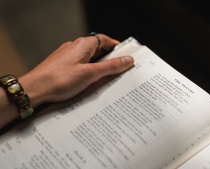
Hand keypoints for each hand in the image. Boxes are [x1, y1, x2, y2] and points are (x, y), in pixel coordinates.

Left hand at [19, 34, 133, 106]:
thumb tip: (127, 60)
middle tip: (120, 69)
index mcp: (83, 45)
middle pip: (98, 49)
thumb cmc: (59, 80)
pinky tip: (90, 82)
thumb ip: (110, 67)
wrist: (34, 89)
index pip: (105, 40)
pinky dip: (89, 71)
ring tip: (107, 78)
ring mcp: (67, 56)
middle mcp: (75, 47)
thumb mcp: (90, 74)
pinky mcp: (62, 65)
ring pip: (89, 58)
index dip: (117, 47)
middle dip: (110, 58)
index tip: (126, 55)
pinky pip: (81, 65)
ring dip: (99, 66)